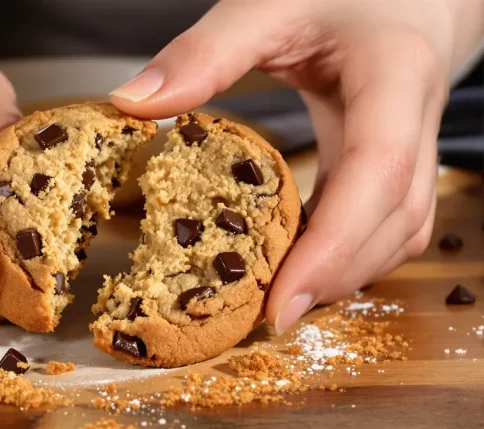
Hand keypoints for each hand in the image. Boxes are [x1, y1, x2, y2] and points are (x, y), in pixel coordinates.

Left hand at [110, 0, 483, 332]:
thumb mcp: (269, 5)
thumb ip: (205, 53)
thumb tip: (132, 104)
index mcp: (394, 74)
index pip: (377, 172)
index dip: (333, 245)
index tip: (281, 301)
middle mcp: (418, 116)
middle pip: (396, 219)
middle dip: (337, 276)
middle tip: (269, 316)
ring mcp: (417, 139)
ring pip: (402, 228)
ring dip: (347, 270)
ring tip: (283, 297)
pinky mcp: (399, 152)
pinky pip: (390, 216)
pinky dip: (350, 247)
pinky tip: (305, 257)